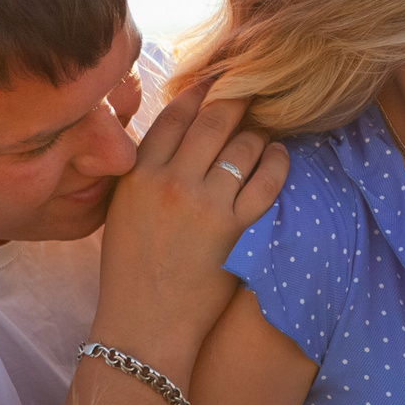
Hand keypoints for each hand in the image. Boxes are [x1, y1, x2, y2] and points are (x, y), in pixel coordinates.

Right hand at [95, 84, 287, 374]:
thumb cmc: (131, 270)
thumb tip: (179, 132)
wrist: (143, 324)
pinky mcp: (233, 229)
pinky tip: (280, 156)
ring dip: (260, 134)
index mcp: (138, 174)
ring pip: (243, 146)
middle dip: (239, 97)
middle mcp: (170, 182)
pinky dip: (278, 162)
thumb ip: (146, 170)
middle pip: (214, 119)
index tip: (219, 79)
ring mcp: (203, 205)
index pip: (176, 114)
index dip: (202, 90)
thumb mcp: (123, 209)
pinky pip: (266, 182)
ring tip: (266, 132)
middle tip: (257, 87)